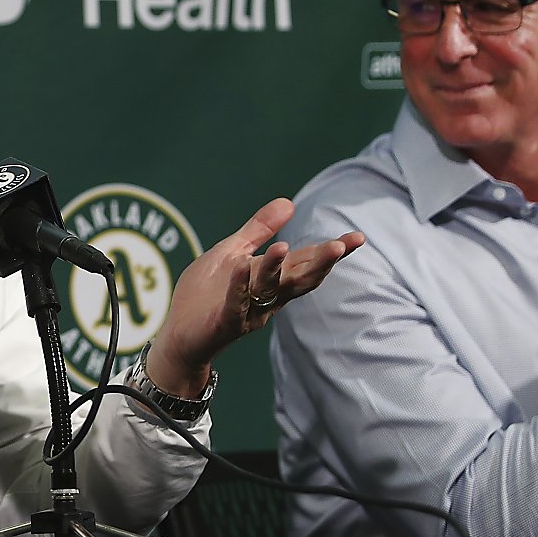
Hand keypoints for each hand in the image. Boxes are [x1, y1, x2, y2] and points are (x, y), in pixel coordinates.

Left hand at [145, 198, 365, 395]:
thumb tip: (289, 202)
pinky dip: (238, 286)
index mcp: (271, 278)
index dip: (331, 251)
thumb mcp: (232, 253)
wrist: (179, 334)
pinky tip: (241, 267)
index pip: (306, 262)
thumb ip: (258, 231)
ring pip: (268, 290)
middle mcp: (267, 297)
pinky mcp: (225, 322)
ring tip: (282, 247)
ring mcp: (248, 311)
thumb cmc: (206, 294)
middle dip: (320, 263)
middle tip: (340, 246)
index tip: (358, 238)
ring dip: (276, 269)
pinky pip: (234, 303)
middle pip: (299, 279)